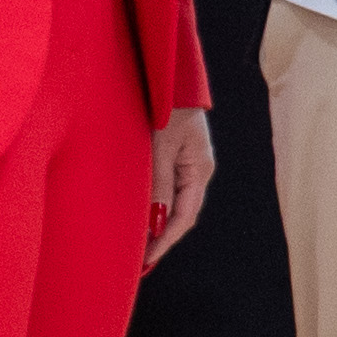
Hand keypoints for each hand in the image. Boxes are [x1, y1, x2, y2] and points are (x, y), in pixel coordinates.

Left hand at [148, 108, 217, 262]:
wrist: (168, 75)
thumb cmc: (167, 106)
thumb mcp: (161, 146)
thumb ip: (159, 184)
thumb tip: (155, 223)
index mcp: (200, 169)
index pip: (184, 216)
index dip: (166, 240)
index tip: (147, 259)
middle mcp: (196, 169)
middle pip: (180, 213)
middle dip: (161, 237)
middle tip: (139, 261)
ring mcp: (186, 162)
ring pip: (172, 201)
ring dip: (156, 222)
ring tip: (136, 244)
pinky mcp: (174, 154)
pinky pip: (166, 187)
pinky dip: (153, 204)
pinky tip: (139, 214)